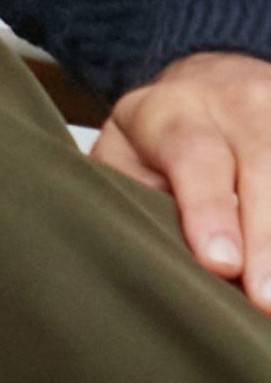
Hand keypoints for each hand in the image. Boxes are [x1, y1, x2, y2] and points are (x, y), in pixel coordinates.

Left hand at [92, 51, 270, 311]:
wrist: (209, 83)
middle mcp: (237, 103)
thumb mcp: (126, 154)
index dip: (208, 211)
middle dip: (265, 238)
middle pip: (261, 165)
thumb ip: (130, 196)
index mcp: (173, 111)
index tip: (220, 263)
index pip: (194, 157)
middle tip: (264, 298)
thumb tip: (138, 257)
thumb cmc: (159, 136)